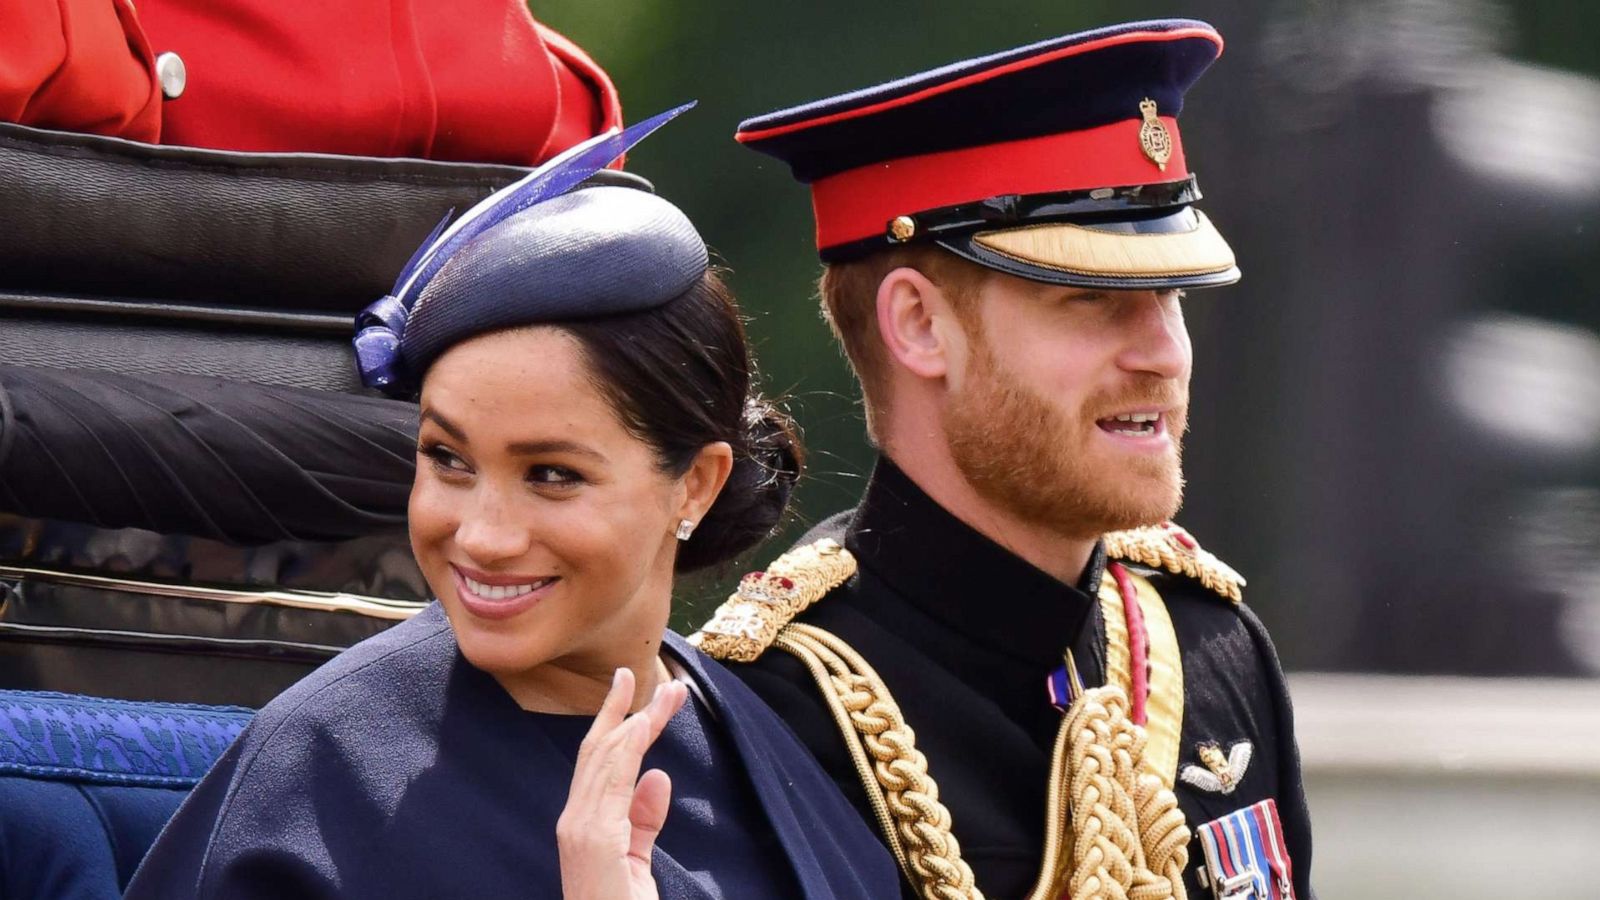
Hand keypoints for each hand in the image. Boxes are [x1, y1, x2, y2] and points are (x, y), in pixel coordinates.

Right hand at [557, 667, 688, 899]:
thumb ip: (644, 820)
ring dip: (639, 720)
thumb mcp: (636, 862)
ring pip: (608, 758)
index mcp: (583, 824)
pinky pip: (613, 782)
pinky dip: (629, 749)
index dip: (616, 721)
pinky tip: (646, 726)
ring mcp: (580, 829)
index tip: (638, 688)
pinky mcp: (594, 839)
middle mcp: (574, 821)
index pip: (599, 762)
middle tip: (654, 674)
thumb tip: (657, 776)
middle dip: (628, 709)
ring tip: (667, 694)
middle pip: (601, 751)